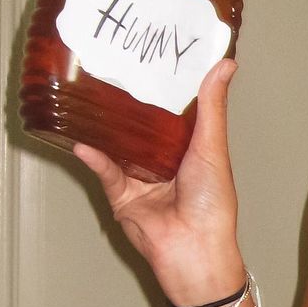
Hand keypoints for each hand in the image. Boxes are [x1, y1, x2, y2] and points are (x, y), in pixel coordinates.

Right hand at [71, 57, 244, 305]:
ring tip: (90, 94)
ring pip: (119, 146)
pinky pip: (105, 172)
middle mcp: (165, 163)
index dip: (167, 88)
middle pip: (143, 128)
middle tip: (116, 68)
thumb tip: (225, 64)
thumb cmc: (212, 204)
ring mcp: (142, 179)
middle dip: (131, 104)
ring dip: (106, 127)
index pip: (175, 112)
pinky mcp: (123, 196)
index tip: (156, 56)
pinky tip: (82, 140)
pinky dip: (94, 157)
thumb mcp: (212, 146)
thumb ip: (212, 107)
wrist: (194, 250)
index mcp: (191, 150)